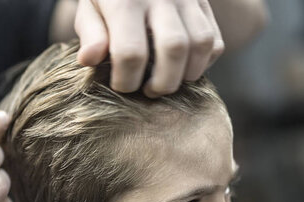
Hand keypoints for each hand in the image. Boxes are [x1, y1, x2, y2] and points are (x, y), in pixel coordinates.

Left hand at [74, 0, 224, 96]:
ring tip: (166, 81)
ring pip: (202, 44)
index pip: (131, 52)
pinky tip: (182, 67)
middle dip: (162, 83)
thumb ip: (90, 33)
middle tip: (147, 90)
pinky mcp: (204, 2)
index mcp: (125, 0)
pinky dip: (204, 63)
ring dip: (187, 75)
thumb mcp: (89, 9)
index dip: (125, 80)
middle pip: (174, 49)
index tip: (120, 85)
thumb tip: (89, 60)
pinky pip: (215, 40)